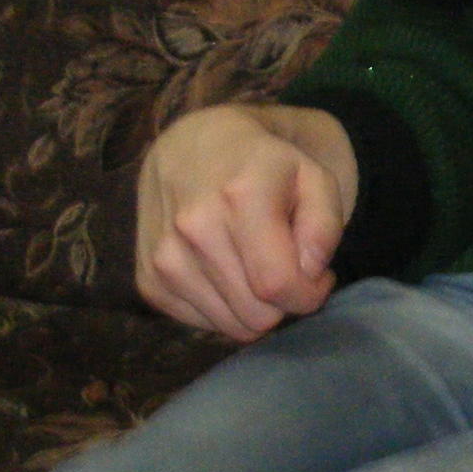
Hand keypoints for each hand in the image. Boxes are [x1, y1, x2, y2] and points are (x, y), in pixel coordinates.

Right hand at [135, 104, 358, 340]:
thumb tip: (308, 274)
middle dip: (286, 301)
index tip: (319, 275)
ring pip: (231, 326)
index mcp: (241, 196)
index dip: (310, 293)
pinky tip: (229, 270)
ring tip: (258, 263)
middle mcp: (194, 228)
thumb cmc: (266, 163)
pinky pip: (203, 324)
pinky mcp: (147, 279)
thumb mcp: (314, 175)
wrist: (192, 145)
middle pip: (256, 314)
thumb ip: (325, 226)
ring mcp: (164, 256)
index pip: (278, 283)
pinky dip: (225, 308)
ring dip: (256, 306)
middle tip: (289, 267)